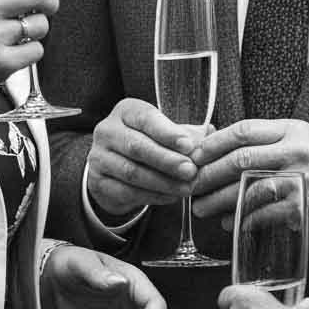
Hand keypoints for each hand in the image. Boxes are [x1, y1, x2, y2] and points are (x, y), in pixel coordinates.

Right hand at [87, 98, 199, 222]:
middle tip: (190, 171)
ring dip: (162, 182)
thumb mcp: (165, 131)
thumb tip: (211, 134)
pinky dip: (152, 196)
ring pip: (132, 172)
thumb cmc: (148, 142)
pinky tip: (170, 197)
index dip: (168, 133)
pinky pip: (126, 191)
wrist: (115, 166)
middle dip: (167, 161)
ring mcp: (98, 156)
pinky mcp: (98, 181)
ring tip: (186, 188)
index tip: (189, 146)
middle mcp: (107, 130)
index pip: (146, 119)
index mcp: (126, 111)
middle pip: (137, 146)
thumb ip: (186, 132)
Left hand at [191, 119, 308, 242]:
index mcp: (292, 130)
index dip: (212, 144)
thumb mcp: (302, 143)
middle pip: (239, 159)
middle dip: (208, 174)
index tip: (194, 156)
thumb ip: (268, 143)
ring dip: (218, 201)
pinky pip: (261, 214)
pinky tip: (231, 222)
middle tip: (191, 186)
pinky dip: (241, 219)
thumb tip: (219, 149)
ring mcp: (299, 179)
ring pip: (246, 189)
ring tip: (203, 208)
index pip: (243, 130)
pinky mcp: (302, 207)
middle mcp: (295, 150)